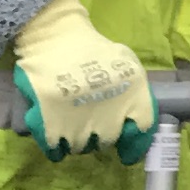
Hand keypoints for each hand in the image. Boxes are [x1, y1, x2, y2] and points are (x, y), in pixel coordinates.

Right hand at [11, 0, 152, 162]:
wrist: (55, 36)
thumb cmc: (93, 49)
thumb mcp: (127, 64)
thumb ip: (136, 92)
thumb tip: (136, 123)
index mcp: (131, 94)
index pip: (142, 128)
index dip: (135, 144)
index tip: (128, 153)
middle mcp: (107, 111)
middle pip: (108, 140)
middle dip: (102, 138)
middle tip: (94, 129)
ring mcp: (77, 118)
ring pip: (81, 147)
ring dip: (80, 143)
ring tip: (75, 130)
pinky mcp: (48, 120)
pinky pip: (54, 148)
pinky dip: (57, 150)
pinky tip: (58, 146)